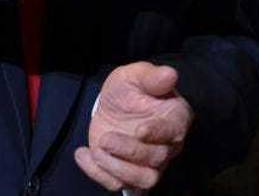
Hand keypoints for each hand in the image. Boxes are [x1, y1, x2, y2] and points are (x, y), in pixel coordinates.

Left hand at [75, 62, 192, 190]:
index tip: (139, 130)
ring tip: (97, 149)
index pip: (173, 131)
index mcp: (174, 118)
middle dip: (130, 151)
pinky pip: (118, 184)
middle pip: (157, 159)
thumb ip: (152, 76)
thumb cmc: (130, 88)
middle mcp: (167, 145)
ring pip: (144, 180)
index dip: (157, 133)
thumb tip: (169, 75)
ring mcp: (149, 163)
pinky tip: (83, 153)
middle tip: (105, 139)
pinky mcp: (128, 173)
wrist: (114, 104)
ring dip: (118, 169)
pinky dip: (98, 173)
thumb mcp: (136, 75)